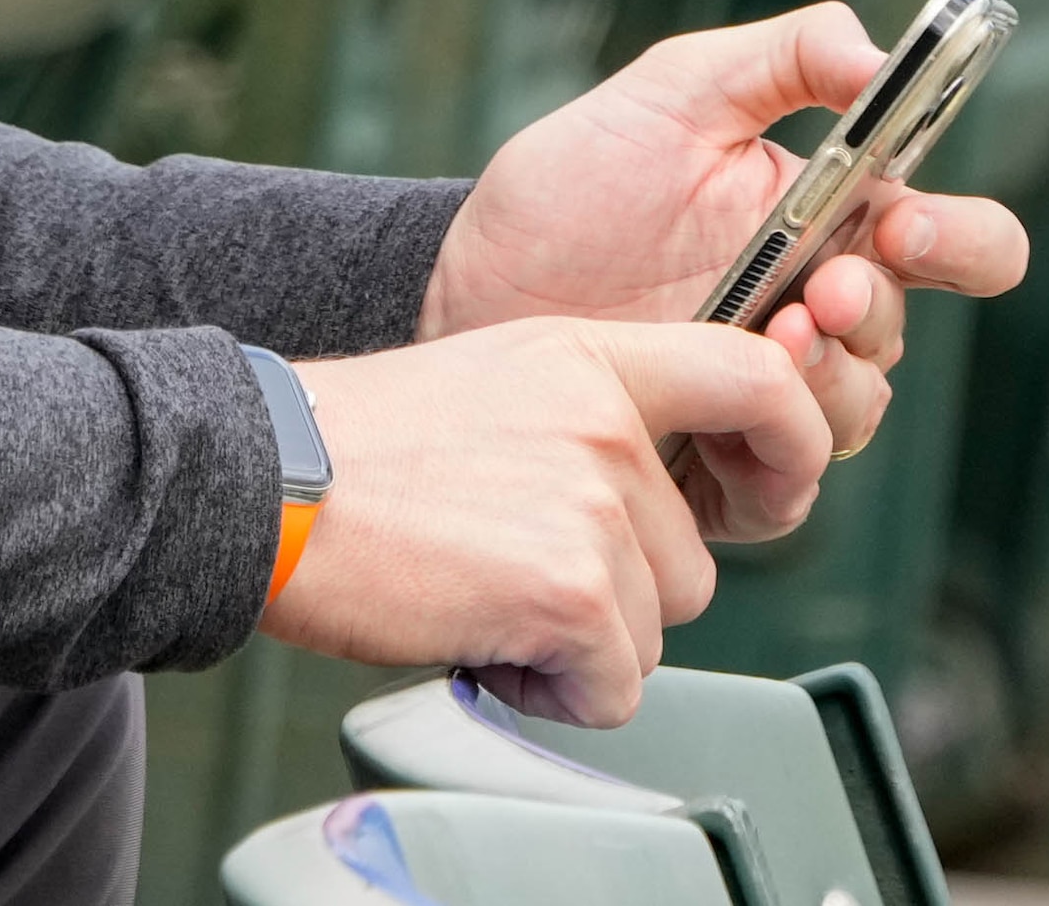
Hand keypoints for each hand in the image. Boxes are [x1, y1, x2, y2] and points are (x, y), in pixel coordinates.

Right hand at [255, 319, 828, 724]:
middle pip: (687, 557)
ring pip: (653, 627)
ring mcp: (597, 503)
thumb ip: (576, 420)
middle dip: (609, 592)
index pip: (752, 377)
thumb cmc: (346, 450)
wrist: (258, 482)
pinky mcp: (576, 589)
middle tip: (504, 567)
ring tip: (479, 596)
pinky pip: (613, 688)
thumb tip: (631, 505)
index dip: (789, 442)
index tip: (775, 485)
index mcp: (586, 356)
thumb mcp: (485, 383)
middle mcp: (606, 421)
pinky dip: (548, 692)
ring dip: (577, 643)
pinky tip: (477, 639)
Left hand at [416, 5, 1030, 537]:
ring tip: (763, 340)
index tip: (903, 226)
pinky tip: (723, 419)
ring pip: (855, 411)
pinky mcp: (719, 460)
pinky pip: (784, 486)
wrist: (466, 271)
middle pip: (901, 332)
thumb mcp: (672, 91)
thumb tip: (878, 53)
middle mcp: (814, 313)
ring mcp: (769, 391)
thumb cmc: (573, 183)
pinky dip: (772, 456)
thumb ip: (784, 56)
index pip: (955, 243)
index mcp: (829, 224)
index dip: (961, 240)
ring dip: (827, 381)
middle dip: (870, 310)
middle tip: (815, 290)